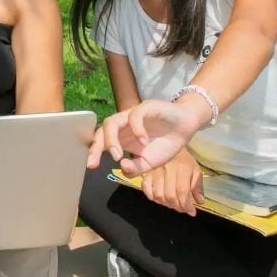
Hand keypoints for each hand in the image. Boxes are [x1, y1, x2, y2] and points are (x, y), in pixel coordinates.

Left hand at [86, 98, 206, 177]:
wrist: (186, 127)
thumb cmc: (166, 143)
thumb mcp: (150, 163)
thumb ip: (135, 169)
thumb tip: (122, 167)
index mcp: (121, 138)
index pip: (101, 142)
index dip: (93, 153)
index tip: (90, 166)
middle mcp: (123, 126)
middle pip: (102, 131)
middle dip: (96, 146)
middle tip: (95, 162)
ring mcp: (133, 115)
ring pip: (112, 121)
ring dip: (111, 139)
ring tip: (117, 154)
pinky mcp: (145, 107)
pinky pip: (134, 115)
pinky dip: (136, 129)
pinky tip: (143, 141)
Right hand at [141, 149, 204, 215]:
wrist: (169, 144)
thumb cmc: (184, 159)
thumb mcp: (195, 170)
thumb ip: (197, 186)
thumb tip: (199, 201)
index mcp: (182, 168)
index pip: (183, 191)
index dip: (187, 204)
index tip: (191, 211)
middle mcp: (167, 170)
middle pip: (170, 195)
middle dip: (178, 206)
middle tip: (183, 209)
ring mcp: (155, 171)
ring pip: (158, 195)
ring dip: (166, 204)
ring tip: (173, 204)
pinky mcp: (146, 172)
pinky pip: (146, 188)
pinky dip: (152, 197)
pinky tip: (160, 198)